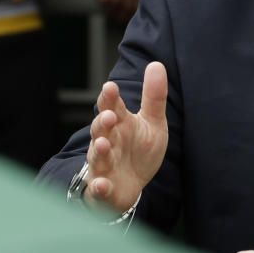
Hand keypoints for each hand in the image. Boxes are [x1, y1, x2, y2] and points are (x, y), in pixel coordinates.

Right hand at [84, 61, 168, 212]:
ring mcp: (103, 165)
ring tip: (101, 144)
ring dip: (98, 151)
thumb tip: (156, 64)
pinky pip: (98, 188)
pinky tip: (101, 184)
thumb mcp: (152, 122)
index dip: (109, 98)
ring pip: (97, 157)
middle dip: (102, 123)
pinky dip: (99, 186)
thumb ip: (154, 96)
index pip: (112, 107)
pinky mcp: (103, 188)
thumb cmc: (139, 149)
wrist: (131, 185)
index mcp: (119, 124)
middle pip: (101, 130)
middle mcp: (107, 142)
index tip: (110, 87)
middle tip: (108, 115)